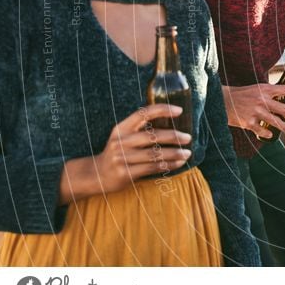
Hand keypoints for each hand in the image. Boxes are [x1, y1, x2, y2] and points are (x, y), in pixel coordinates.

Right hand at [59, 104, 192, 203]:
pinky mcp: (125, 173)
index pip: (143, 113)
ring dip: (174, 153)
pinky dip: (168, 165)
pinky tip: (179, 163)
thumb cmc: (119, 152)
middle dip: (173, 136)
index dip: (162, 110)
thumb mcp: (123, 136)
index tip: (179, 110)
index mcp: (121, 128)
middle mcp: (121, 141)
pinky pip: (152, 168)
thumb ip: (141, 128)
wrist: (96, 175)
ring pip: (154, 154)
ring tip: (188, 153)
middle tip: (188, 138)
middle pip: (152, 136)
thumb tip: (173, 122)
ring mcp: (122, 158)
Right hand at [222, 83, 284, 139]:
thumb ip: (268, 92)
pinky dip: (268, 134)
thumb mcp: (256, 88)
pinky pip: (263, 131)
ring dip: (283, 127)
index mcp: (264, 89)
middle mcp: (262, 100)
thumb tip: (283, 96)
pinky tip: (269, 134)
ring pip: (277, 122)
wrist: (223, 101)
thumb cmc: (242, 94)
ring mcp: (256, 112)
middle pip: (284, 110)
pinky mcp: (249, 123)